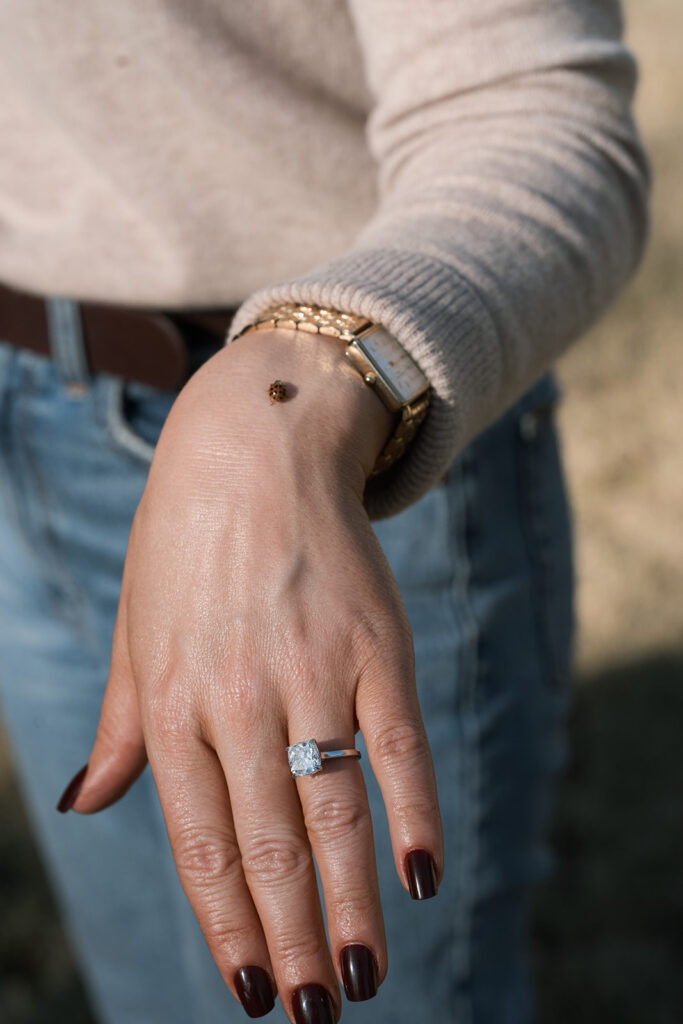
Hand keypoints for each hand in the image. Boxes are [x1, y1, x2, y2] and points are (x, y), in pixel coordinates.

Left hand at [62, 328, 442, 1020]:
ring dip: (347, 903)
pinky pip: (398, 743)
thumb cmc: (185, 540)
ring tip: (359, 978)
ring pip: (332, 808)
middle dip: (289, 939)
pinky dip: (412, 812)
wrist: (257, 442)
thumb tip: (89, 800)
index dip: (226, 923)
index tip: (248, 990)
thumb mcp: (134, 624)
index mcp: (173, 698)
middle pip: (270, 842)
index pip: (198, 839)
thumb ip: (122, 719)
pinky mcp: (376, 642)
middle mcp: (238, 694)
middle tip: (312, 1013)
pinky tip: (421, 875)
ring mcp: (312, 667)